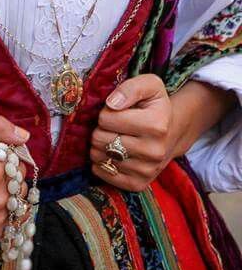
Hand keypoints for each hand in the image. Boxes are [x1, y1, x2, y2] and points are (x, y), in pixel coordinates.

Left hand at [90, 74, 173, 191]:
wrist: (170, 134)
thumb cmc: (154, 107)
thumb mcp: (149, 85)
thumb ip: (130, 88)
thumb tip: (112, 104)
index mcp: (157, 125)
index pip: (106, 118)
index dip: (105, 112)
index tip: (116, 112)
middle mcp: (154, 151)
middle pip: (99, 139)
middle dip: (100, 129)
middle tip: (112, 126)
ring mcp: (147, 171)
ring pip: (99, 156)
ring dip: (99, 145)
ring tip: (113, 138)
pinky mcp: (138, 184)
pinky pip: (102, 173)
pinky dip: (101, 162)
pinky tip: (111, 153)